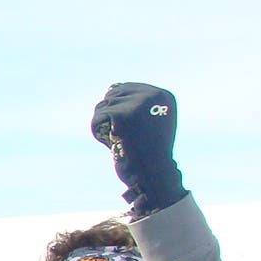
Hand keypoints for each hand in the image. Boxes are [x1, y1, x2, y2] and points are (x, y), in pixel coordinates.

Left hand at [91, 82, 185, 215]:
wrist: (152, 173)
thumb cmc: (148, 152)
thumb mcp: (150, 123)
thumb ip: (137, 104)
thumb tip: (113, 86)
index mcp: (163, 96)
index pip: (126, 88)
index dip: (118, 108)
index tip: (128, 127)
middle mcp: (153, 95)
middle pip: (112, 94)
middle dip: (109, 115)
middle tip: (122, 134)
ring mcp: (138, 104)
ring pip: (102, 105)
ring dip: (104, 124)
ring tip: (119, 139)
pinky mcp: (123, 115)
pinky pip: (97, 117)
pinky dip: (98, 132)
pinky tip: (112, 142)